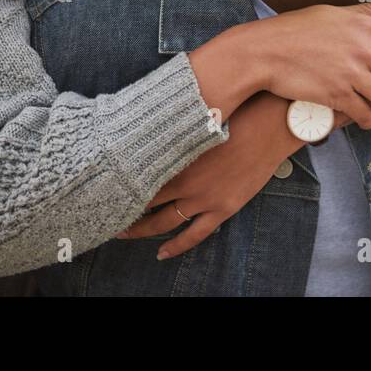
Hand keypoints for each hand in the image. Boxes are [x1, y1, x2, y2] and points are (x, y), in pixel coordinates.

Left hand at [115, 92, 296, 259]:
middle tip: (105, 215)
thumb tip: (147, 124)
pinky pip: (195, 235)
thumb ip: (172, 130)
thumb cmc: (233, 116)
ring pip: (164, 222)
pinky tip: (162, 254)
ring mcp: (203, 199)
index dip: (119, 184)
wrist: (267, 128)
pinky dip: (176, 247)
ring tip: (123, 234)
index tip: (103, 188)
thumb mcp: (196, 120)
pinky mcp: (222, 209)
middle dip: (124, 210)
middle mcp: (185, 182)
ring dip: (142, 230)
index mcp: (176, 157)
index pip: (138, 176)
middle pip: (145, 202)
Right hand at [192, 0, 370, 129]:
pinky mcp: (336, 96)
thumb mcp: (332, 13)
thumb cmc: (294, 29)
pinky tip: (368, 121)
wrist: (264, 52)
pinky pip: (362, 114)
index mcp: (364, 27)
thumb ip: (365, 12)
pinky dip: (368, 120)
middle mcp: (362, 51)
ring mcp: (349, 75)